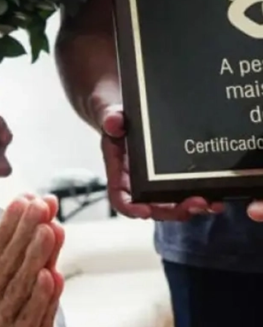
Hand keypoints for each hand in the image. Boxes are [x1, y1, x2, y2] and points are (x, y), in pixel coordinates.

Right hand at [0, 195, 63, 326]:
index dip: (6, 227)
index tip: (21, 201)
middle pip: (6, 266)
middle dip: (25, 232)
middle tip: (41, 204)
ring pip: (22, 289)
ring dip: (38, 257)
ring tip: (50, 228)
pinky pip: (34, 319)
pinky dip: (44, 298)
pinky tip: (53, 274)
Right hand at [97, 103, 222, 219]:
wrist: (127, 115)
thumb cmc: (117, 119)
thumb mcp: (110, 114)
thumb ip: (110, 119)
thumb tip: (113, 123)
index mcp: (119, 172)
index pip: (121, 198)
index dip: (133, 208)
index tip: (146, 211)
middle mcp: (136, 182)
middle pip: (152, 207)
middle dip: (173, 210)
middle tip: (195, 204)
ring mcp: (154, 181)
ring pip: (171, 204)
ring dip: (190, 208)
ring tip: (211, 204)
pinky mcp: (171, 176)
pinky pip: (183, 193)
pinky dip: (200, 198)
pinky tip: (216, 198)